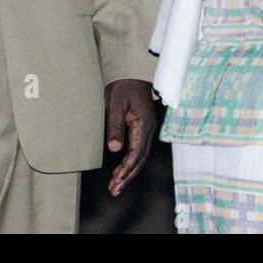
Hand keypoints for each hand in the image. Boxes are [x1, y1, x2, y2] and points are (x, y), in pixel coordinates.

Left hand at [104, 79, 156, 196]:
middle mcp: (148, 129)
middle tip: (114, 190)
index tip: (116, 180)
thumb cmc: (122, 86)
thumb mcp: (114, 104)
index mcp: (143, 124)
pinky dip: (130, 163)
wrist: (131, 73)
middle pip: (140, 159)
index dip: (126, 168)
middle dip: (128, 176)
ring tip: (116, 186)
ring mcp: (147, 129)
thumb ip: (115, 126)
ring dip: (129, 172)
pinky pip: (138, 150)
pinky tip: (121, 171)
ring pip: (140, 156)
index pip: (136, 153)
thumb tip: (114, 149)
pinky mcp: (142, 128)